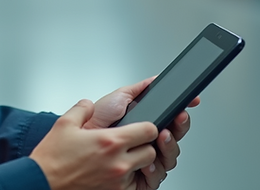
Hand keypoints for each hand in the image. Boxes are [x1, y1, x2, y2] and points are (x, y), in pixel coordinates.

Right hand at [30, 99, 158, 189]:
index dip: (147, 127)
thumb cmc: (52, 158)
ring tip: (119, 158)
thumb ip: (82, 108)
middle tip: (130, 144)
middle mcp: (118, 163)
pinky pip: (132, 185)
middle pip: (151, 152)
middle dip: (144, 146)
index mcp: (111, 141)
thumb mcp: (65, 123)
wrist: (41, 182)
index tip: (140, 127)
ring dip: (136, 163)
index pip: (149, 130)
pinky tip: (113, 172)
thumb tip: (88, 104)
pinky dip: (127, 178)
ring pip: (143, 170)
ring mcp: (117, 181)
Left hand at [84, 78, 199, 189]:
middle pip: (174, 140)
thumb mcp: (119, 98)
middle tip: (175, 121)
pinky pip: (156, 178)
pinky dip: (154, 170)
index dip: (179, 117)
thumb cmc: (94, 122)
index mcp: (146, 126)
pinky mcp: (140, 180)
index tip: (182, 109)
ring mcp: (145, 162)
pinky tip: (148, 162)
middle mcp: (148, 144)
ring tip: (161, 137)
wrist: (77, 140)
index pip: (172, 123)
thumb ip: (140, 88)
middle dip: (179, 130)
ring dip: (169, 147)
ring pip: (169, 159)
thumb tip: (158, 79)